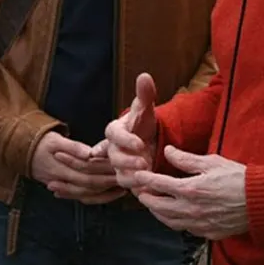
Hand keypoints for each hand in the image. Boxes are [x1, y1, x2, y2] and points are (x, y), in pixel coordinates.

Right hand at [31, 131, 124, 204]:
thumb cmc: (41, 142)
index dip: (104, 169)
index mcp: (62, 167)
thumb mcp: (55, 139)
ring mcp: (64, 187)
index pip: (88, 171)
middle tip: (127, 178)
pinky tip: (110, 195)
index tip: (120, 165)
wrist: (23, 152)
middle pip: (90, 184)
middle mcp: (63, 180)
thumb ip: (72, 146)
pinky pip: (82, 198)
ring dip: (106, 193)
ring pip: (87, 194)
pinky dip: (97, 198)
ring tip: (122, 188)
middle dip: (109, 182)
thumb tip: (89, 154)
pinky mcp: (65, 189)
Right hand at [101, 73, 157, 190]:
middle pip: (114, 157)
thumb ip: (145, 94)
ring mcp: (118, 165)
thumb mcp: (146, 108)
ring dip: (131, 177)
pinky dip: (136, 187)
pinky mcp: (126, 178)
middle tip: (143, 163)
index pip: (113, 134)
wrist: (150, 140)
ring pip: (118, 174)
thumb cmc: (144, 123)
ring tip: (146, 177)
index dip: (125, 140)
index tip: (139, 143)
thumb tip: (144, 76)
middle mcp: (113, 148)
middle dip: (127, 161)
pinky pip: (126, 186)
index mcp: (115, 130)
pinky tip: (148, 188)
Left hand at [133, 147, 247, 240]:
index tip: (137, 175)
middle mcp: (191, 210)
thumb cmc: (237, 177)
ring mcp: (199, 224)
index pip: (159, 185)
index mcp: (190, 190)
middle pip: (159, 208)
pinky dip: (175, 222)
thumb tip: (167, 151)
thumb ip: (186, 159)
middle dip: (147, 200)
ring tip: (153, 205)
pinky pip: (185, 229)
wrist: (260, 201)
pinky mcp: (208, 233)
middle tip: (140, 193)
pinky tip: (174, 215)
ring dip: (158, 213)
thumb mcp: (211, 162)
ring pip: (170, 222)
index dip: (145, 180)